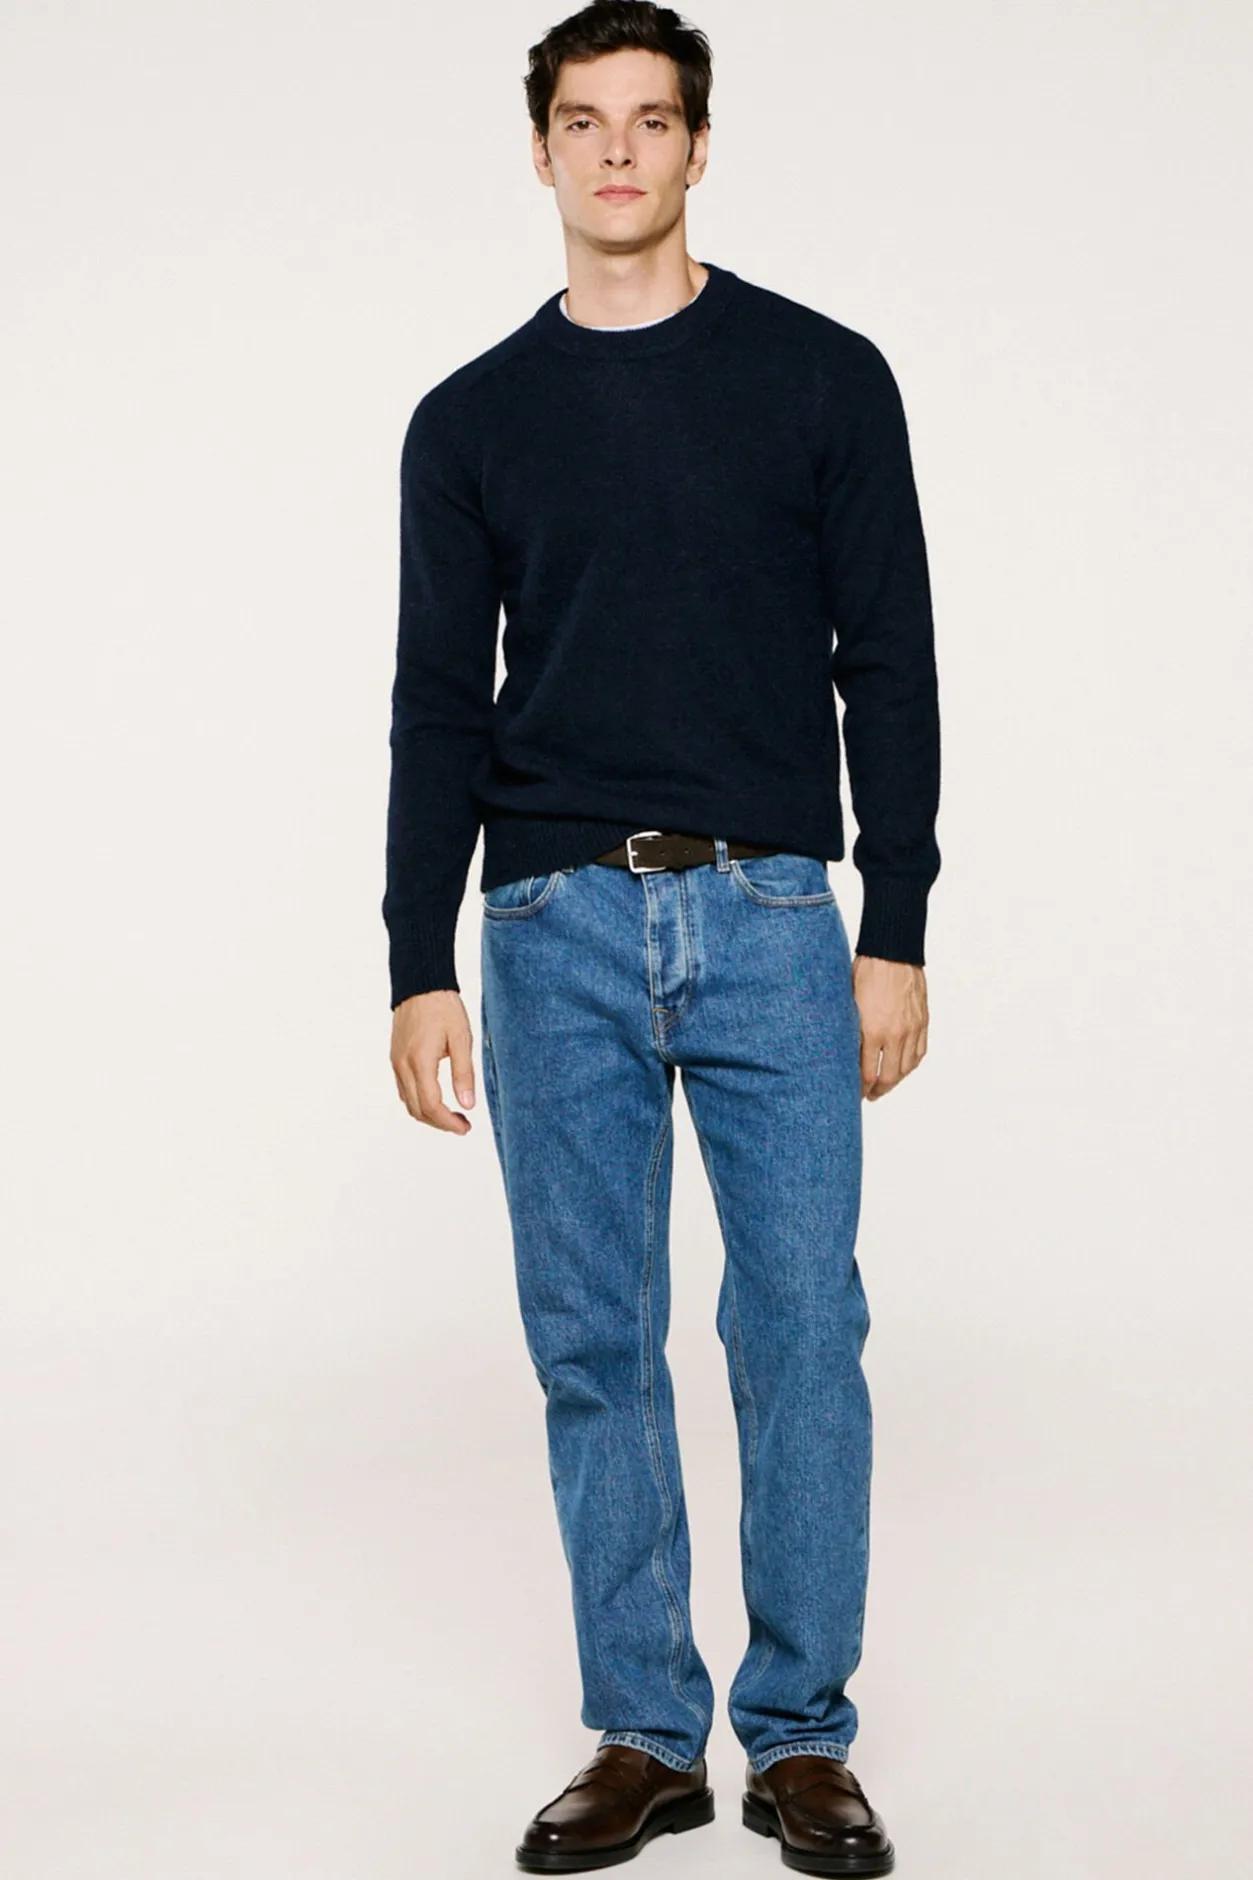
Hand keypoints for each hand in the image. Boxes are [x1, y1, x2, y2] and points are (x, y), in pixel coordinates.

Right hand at [390, 989, 476, 1132]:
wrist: (420, 985)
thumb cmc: (443, 1008)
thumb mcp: (461, 1039)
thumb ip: (464, 1073)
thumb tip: (468, 1105)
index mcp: (420, 1062)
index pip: (431, 1105)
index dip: (448, 1123)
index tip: (465, 1128)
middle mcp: (403, 1066)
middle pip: (418, 1110)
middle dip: (440, 1123)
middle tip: (463, 1125)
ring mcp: (396, 1063)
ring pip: (409, 1103)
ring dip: (429, 1115)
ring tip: (453, 1115)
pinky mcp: (396, 1058)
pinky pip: (404, 1090)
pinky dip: (419, 1102)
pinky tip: (437, 1099)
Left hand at [851, 956, 928, 1100]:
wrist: (891, 952)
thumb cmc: (865, 972)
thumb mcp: (848, 1004)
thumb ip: (849, 1031)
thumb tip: (843, 1052)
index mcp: (872, 1031)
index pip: (866, 1073)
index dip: (861, 1087)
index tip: (855, 1092)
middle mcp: (894, 1034)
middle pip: (888, 1077)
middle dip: (878, 1090)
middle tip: (870, 1095)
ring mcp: (911, 1029)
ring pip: (906, 1068)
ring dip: (896, 1080)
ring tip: (886, 1084)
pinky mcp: (922, 1022)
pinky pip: (919, 1052)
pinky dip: (911, 1064)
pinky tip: (903, 1068)